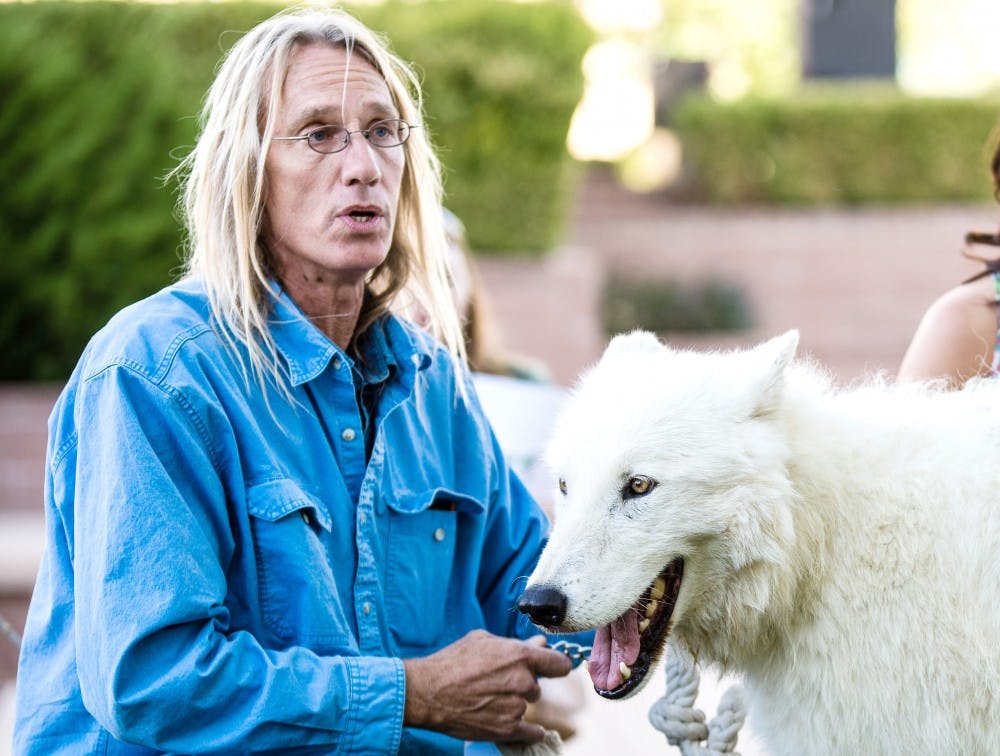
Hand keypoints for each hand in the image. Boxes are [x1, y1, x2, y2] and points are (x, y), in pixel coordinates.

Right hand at [403, 630, 571, 743]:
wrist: (428, 692)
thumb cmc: (452, 662)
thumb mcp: (483, 641)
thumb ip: (516, 644)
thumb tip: (540, 643)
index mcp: (520, 656)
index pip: (559, 664)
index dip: (556, 665)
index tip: (553, 668)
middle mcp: (522, 681)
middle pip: (537, 686)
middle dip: (523, 684)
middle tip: (499, 683)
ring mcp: (516, 707)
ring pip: (527, 705)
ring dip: (515, 703)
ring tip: (489, 698)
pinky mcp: (507, 730)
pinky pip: (531, 733)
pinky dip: (529, 731)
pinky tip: (520, 725)